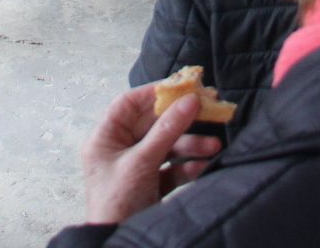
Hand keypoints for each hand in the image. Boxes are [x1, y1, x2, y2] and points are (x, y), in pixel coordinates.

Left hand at [81, 85, 221, 224]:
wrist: (119, 245)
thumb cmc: (118, 201)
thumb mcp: (142, 162)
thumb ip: (167, 130)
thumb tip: (190, 100)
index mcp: (105, 139)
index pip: (129, 104)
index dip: (155, 93)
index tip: (182, 86)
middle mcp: (119, 150)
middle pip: (153, 124)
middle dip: (182, 122)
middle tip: (209, 109)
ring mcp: (136, 168)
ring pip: (166, 146)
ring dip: (190, 145)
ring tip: (214, 146)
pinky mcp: (150, 185)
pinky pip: (171, 168)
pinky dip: (187, 166)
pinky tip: (203, 166)